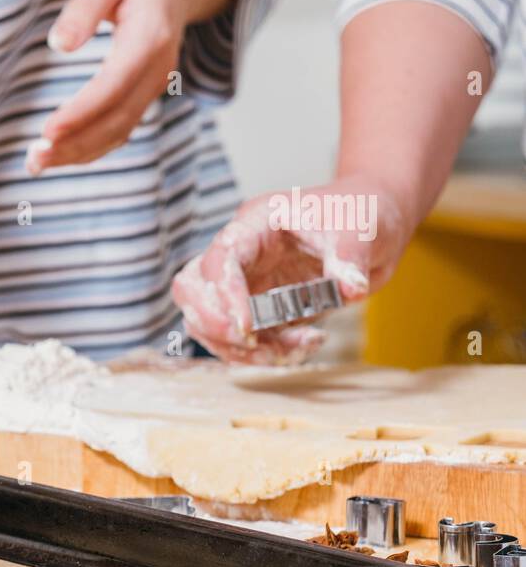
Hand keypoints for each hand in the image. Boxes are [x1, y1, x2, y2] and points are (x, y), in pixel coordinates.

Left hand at [26, 0, 236, 173]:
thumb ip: (84, 8)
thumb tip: (58, 45)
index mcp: (150, 37)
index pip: (114, 85)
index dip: (82, 113)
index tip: (48, 131)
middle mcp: (157, 70)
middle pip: (117, 119)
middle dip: (75, 144)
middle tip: (34, 159)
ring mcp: (154, 86)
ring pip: (119, 132)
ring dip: (79, 153)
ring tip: (37, 163)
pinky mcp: (144, 95)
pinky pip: (119, 129)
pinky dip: (90, 147)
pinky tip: (59, 155)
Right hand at [171, 177, 412, 363]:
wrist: (375, 228)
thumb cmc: (361, 211)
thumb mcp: (360, 227)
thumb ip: (350, 257)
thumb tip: (350, 289)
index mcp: (256, 224)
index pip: (220, 258)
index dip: (224, 294)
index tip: (247, 327)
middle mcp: (241, 255)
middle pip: (191, 289)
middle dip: (212, 324)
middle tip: (250, 342)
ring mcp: (246, 284)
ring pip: (208, 322)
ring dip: (242, 349)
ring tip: (294, 349)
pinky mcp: (259, 310)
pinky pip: (241, 341)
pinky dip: (265, 354)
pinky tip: (304, 346)